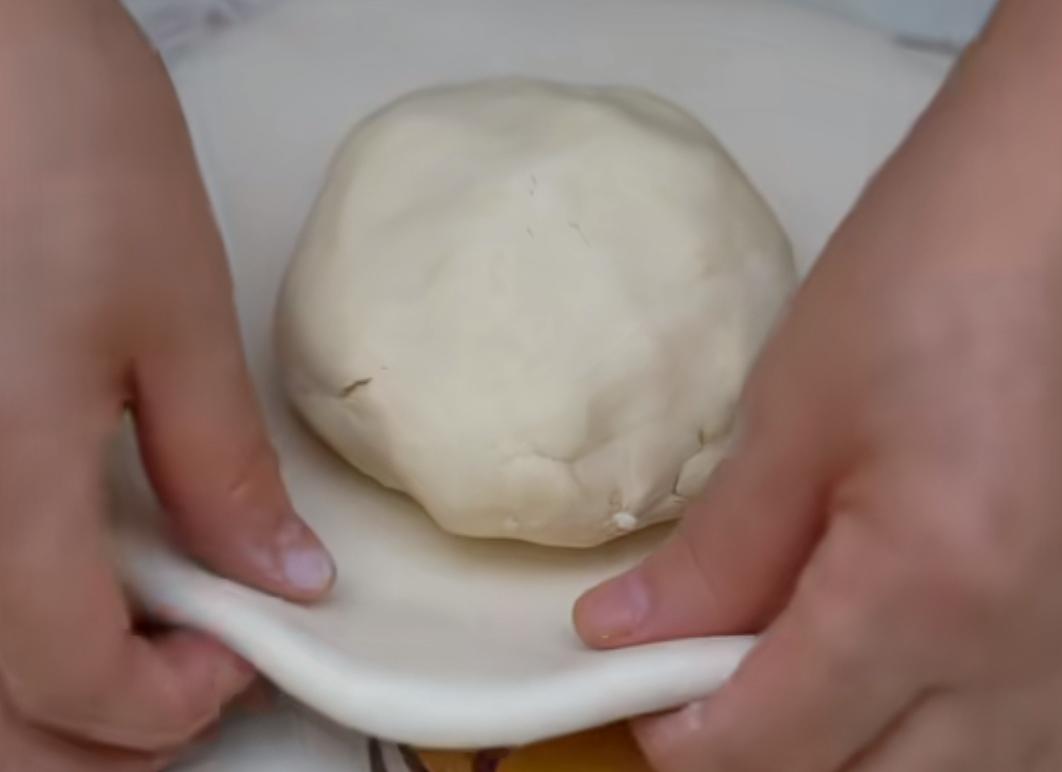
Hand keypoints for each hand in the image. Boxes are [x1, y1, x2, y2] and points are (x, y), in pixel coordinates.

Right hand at [0, 2, 333, 768]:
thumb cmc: (53, 140)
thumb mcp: (171, 318)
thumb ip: (222, 470)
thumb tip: (280, 577)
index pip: (75, 687)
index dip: (169, 704)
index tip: (238, 655)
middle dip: (97, 734)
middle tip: (182, 675)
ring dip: (41, 695)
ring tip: (129, 636)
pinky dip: (5, 619)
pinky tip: (57, 565)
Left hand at [576, 3, 1061, 768]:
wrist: (1059, 209)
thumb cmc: (931, 278)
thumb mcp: (794, 414)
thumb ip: (720, 553)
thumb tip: (631, 633)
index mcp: (933, 592)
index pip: (778, 740)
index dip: (683, 733)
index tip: (634, 694)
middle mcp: (1027, 655)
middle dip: (763, 754)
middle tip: (700, 686)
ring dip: (852, 754)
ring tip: (790, 671)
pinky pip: (1017, 742)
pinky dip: (936, 737)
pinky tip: (890, 677)